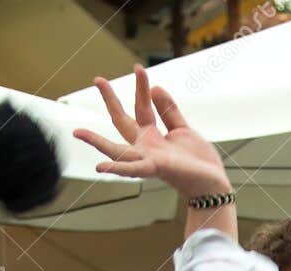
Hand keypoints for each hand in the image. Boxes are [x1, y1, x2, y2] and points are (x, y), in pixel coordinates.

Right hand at [75, 69, 229, 199]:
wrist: (213, 184)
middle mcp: (145, 148)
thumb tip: (155, 88)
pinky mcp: (156, 168)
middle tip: (97, 78)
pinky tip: (100, 166)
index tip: (138, 66)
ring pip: (117, 150)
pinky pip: (133, 168)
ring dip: (97, 142)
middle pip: (122, 121)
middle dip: (110, 100)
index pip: (141, 107)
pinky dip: (117, 168)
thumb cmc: (198, 161)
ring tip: (78, 132)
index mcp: (152, 137)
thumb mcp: (183, 129)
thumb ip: (168, 111)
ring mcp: (148, 159)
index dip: (141, 86)